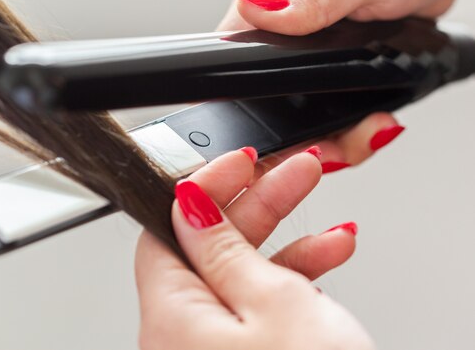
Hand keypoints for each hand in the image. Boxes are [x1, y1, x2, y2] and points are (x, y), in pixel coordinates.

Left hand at [136, 147, 374, 349]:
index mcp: (171, 319)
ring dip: (285, 239)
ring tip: (328, 216)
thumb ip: (224, 249)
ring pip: (240, 274)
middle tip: (294, 173)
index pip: (168, 230)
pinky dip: (292, 280)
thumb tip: (190, 205)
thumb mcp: (274, 304)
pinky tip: (327, 257)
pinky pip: (257, 307)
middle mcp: (181, 338)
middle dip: (257, 204)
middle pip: (208, 246)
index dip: (202, 190)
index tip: (238, 163)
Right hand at [216, 0, 468, 173]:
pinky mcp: (330, 63)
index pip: (232, 59)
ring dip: (328, 135)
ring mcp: (304, 48)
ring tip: (366, 132)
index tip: (285, 125)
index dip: (248, 100)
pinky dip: (348, 125)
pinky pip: (326, 107)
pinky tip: (370, 123)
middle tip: (333, 144)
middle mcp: (280, 25)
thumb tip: (257, 7)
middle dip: (295, 130)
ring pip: (295, 111)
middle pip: (263, 97)